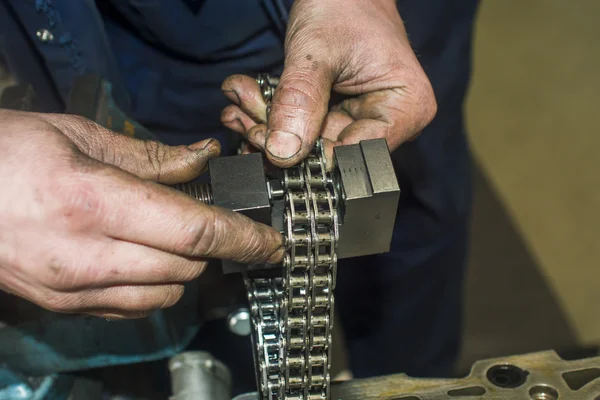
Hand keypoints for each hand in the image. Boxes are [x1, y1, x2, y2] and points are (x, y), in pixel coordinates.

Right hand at [0, 110, 283, 318]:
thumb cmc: (1, 154)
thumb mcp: (75, 135)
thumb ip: (149, 157)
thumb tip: (201, 159)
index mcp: (92, 202)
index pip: (193, 231)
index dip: (242, 239)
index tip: (271, 243)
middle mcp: (84, 256)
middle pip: (185, 267)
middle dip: (216, 249)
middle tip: (220, 224)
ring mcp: (71, 289)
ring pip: (164, 295)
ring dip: (186, 269)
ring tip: (178, 239)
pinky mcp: (61, 306)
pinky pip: (130, 308)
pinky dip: (154, 288)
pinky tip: (146, 261)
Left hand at [221, 0, 436, 167]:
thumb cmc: (345, 5)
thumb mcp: (317, 51)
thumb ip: (300, 100)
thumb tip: (283, 152)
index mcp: (406, 108)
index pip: (356, 154)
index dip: (310, 156)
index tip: (268, 144)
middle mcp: (389, 122)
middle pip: (328, 152)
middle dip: (279, 136)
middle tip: (244, 117)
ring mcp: (360, 119)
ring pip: (308, 143)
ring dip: (268, 125)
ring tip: (241, 99)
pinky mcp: (336, 116)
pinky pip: (301, 128)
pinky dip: (272, 115)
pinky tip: (249, 100)